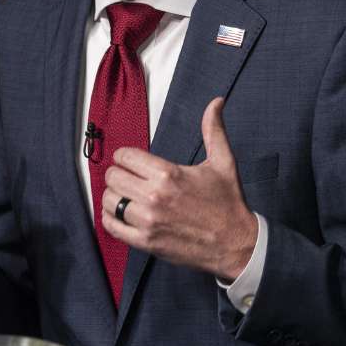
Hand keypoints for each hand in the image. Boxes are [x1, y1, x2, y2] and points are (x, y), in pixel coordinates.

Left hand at [101, 97, 257, 281]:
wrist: (236, 243)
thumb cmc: (228, 203)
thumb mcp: (223, 162)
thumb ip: (213, 130)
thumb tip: (216, 102)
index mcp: (168, 174)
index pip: (125, 156)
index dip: (125, 156)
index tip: (130, 161)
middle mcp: (154, 196)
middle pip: (113, 177)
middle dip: (118, 174)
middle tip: (127, 177)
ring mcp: (148, 221)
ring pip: (109, 200)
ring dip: (114, 195)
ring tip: (125, 195)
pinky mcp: (146, 242)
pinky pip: (112, 226)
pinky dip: (110, 218)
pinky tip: (121, 214)